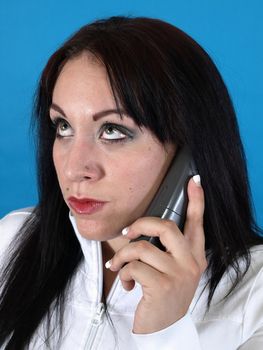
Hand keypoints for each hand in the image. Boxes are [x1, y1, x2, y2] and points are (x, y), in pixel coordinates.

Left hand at [106, 176, 206, 333]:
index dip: (196, 200)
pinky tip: (125, 283)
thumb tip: (140, 229)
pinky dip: (122, 272)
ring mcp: (178, 274)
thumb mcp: (170, 271)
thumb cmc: (163, 293)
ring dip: (123, 256)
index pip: (197, 223)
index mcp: (194, 256)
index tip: (195, 180)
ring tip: (118, 266)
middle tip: (128, 232)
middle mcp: (191, 263)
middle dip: (141, 224)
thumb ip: (164, 250)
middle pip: (165, 226)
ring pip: (142, 247)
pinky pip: (133, 266)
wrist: (164, 328)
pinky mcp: (162, 286)